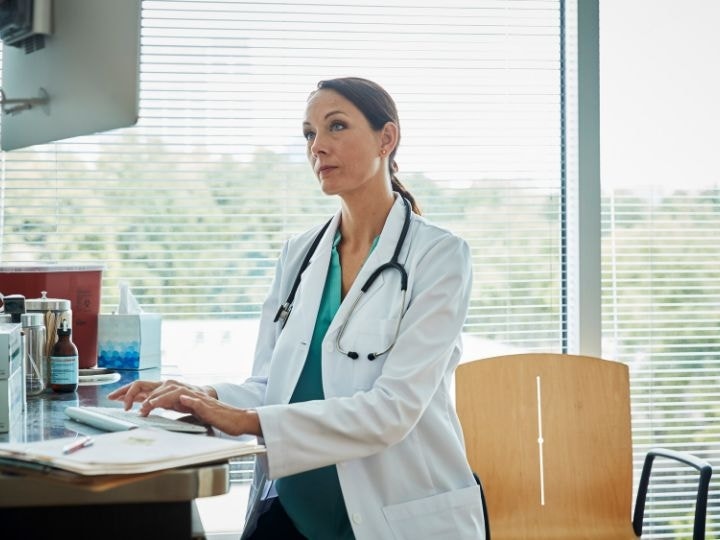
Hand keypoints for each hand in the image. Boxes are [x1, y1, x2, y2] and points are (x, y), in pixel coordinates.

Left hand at [107, 380, 260, 436]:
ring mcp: (191, 395)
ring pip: (169, 391)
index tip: (113, 398)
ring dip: (155, 399)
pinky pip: (189, 399)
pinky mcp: (202, 403)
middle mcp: (180, 390)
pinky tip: (173, 401)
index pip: (146, 387)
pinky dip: (180, 399)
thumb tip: (147, 408)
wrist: (231, 417)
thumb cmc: (208, 415)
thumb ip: (167, 407)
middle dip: (132, 391)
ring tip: (145, 407)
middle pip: (152, 385)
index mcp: (173, 392)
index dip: (128, 391)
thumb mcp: (182, 411)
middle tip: (117, 401)